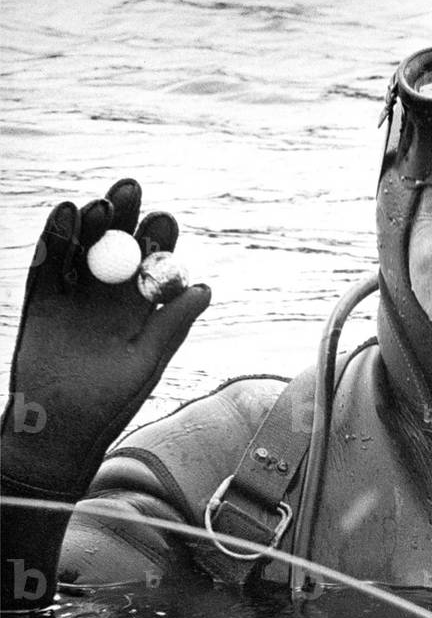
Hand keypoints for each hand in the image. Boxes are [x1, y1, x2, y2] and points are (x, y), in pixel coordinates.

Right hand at [1, 178, 210, 499]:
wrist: (59, 428)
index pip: (152, 265)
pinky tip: (64, 216)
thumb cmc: (111, 402)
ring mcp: (75, 295)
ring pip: (82, 249)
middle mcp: (109, 295)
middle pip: (117, 246)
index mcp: (141, 307)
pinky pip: (47, 264)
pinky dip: (53, 240)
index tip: (164, 219)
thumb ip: (170, 325)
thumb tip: (204, 288)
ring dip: (90, 224)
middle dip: (123, 218)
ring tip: (100, 206)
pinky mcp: (42, 300)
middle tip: (131, 189)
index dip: (158, 241)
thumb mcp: (146, 362)